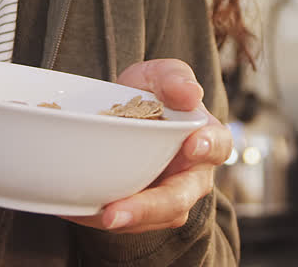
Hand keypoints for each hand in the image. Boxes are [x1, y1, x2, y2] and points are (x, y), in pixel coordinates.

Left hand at [63, 59, 231, 233]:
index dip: (209, 147)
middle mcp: (190, 176)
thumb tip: (191, 93)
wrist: (118, 111)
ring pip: (153, 218)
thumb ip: (174, 77)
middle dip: (151, 206)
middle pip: (179, 198)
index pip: (218, 146)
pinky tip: (79, 210)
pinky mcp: (137, 211)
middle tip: (121, 210)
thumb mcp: (158, 75)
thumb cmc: (149, 94)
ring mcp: (164, 198)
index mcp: (204, 139)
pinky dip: (101, 217)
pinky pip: (123, 222)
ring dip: (127, 219)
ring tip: (102, 215)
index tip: (192, 145)